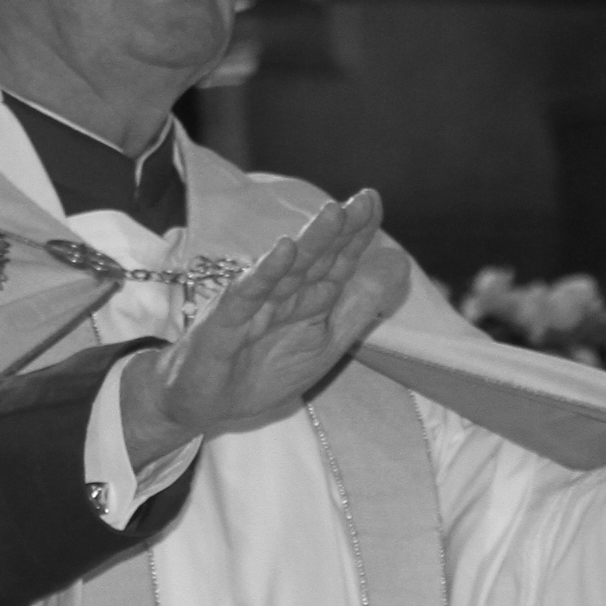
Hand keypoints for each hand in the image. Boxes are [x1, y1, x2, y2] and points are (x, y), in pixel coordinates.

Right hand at [120, 190, 409, 461]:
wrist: (205, 405)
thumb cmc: (262, 370)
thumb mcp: (326, 342)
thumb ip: (359, 305)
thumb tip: (400, 262)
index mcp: (308, 297)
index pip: (336, 260)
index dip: (356, 233)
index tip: (373, 200)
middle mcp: (282, 292)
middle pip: (315, 257)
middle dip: (339, 229)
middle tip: (363, 200)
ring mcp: (253, 304)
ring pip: (286, 269)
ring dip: (309, 242)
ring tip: (333, 214)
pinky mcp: (225, 322)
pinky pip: (248, 294)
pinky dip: (265, 273)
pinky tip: (283, 252)